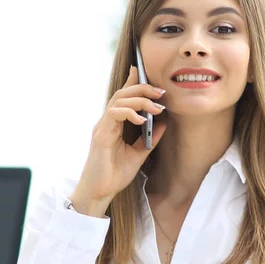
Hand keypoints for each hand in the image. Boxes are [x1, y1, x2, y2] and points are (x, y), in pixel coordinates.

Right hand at [71, 66, 167, 210]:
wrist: (100, 192)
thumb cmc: (115, 175)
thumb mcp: (139, 154)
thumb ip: (150, 138)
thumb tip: (164, 122)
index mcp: (114, 125)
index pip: (123, 98)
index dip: (132, 82)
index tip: (144, 71)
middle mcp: (107, 122)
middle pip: (122, 94)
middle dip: (143, 88)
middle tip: (161, 92)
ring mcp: (102, 127)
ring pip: (119, 100)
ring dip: (140, 99)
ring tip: (157, 106)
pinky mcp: (101, 135)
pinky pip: (114, 113)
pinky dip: (130, 112)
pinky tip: (142, 119)